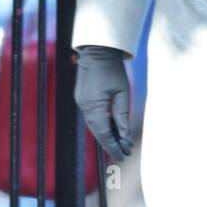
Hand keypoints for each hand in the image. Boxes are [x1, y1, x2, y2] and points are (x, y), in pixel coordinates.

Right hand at [73, 44, 133, 163]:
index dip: (114, 146)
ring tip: (120, 143)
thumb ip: (122, 116)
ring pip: (94, 125)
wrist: (97, 50)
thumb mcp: (122, 93)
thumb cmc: (113, 70)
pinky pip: (91, 116)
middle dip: (110, 143)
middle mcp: (84, 106)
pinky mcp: (82, 98)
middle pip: (97, 131)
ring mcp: (81, 102)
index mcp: (94, 106)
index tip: (123, 156)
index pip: (104, 133)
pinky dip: (101, 124)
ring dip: (106, 134)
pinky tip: (111, 128)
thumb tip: (125, 136)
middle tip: (124, 153)